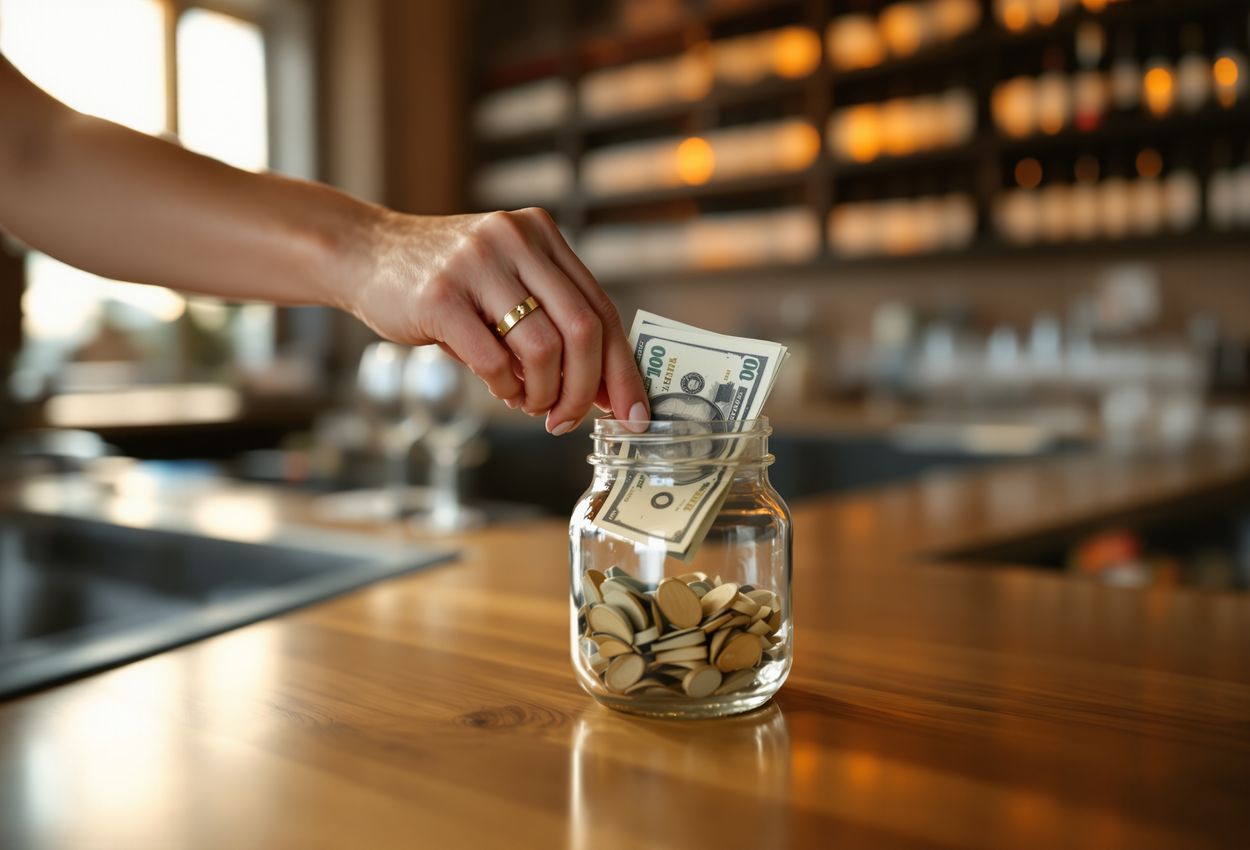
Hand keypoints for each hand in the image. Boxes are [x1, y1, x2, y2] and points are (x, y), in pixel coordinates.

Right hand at [344, 207, 648, 433]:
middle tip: (570, 420)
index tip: (633, 413)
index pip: (602, 308)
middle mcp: (516, 240)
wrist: (366, 254)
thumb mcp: (506, 282)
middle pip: (583, 329)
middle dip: (586, 389)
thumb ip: (552, 321)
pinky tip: (499, 388)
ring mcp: (477, 263)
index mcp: (542, 236)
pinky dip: (503, 387)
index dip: (622, 368)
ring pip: (543, 347)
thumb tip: (605, 390)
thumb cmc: (447, 282)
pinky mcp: (441, 295)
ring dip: (543, 392)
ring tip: (529, 404)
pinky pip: (493, 359)